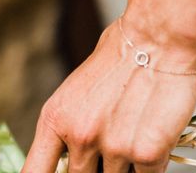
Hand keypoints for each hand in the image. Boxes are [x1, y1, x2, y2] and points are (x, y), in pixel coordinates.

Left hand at [22, 20, 195, 172]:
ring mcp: (114, 148)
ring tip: (137, 128)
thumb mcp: (79, 87)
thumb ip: (72, 122)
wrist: (161, 35)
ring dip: (127, 163)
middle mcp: (80, 136)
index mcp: (56, 118)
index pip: (35, 172)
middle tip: (114, 139)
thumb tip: (71, 152)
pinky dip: (152, 163)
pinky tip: (155, 133)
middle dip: (98, 166)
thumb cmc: (123, 52)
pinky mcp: (148, 154)